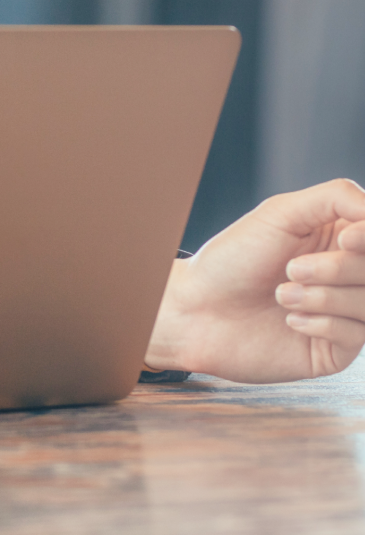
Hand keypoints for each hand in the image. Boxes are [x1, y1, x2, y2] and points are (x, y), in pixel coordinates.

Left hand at [145, 179, 364, 381]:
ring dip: (322, 297)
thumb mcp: (280, 214)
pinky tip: (288, 320)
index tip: (345, 239)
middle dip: (336, 269)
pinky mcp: (335, 349)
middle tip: (291, 269)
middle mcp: (347, 275)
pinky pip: (356, 336)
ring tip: (281, 295)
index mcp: (339, 238)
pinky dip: (319, 323)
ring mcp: (344, 313)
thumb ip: (335, 198)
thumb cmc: (232, 259)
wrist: (196, 309)